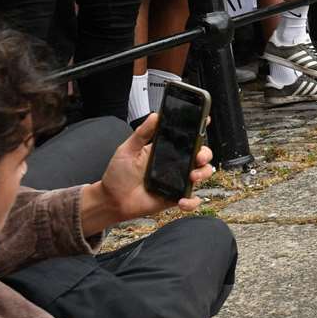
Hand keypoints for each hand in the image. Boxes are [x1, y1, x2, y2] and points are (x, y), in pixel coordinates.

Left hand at [80, 113, 214, 232]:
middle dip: (205, 153)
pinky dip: (192, 202)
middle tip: (198, 156)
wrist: (112, 200)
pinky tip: (182, 201)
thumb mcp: (127, 150)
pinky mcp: (175, 197)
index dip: (199, 129)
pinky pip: (192, 200)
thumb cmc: (118, 174)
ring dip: (203, 174)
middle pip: (201, 155)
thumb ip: (142, 133)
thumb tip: (155, 115)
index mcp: (166, 150)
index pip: (187, 137)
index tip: (204, 121)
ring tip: (192, 177)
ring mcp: (178, 180)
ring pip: (202, 174)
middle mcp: (176, 164)